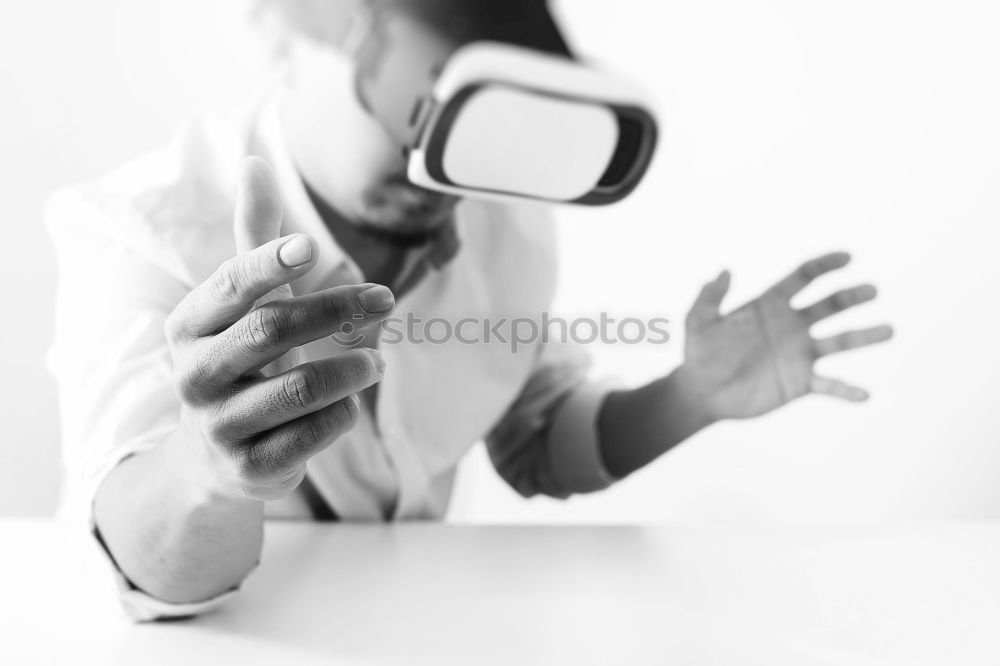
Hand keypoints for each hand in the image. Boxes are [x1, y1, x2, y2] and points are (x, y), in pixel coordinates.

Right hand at [163, 157, 394, 500]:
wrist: (216, 457)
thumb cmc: (243, 359)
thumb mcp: (246, 304)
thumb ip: (256, 239)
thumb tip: (255, 161)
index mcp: (189, 326)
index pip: (232, 286)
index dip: (269, 263)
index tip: (312, 247)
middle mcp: (194, 375)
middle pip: (273, 330)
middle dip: (337, 309)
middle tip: (385, 298)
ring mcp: (218, 426)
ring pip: (300, 388)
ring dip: (351, 369)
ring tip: (376, 360)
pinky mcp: (248, 468)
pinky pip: (312, 435)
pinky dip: (342, 414)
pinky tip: (350, 403)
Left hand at [682, 251, 892, 419]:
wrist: (702, 392)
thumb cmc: (698, 353)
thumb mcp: (698, 321)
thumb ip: (709, 297)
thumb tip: (724, 270)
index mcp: (771, 304)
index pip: (804, 278)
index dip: (825, 265)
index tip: (847, 258)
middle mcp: (792, 326)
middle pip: (829, 305)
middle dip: (851, 297)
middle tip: (872, 291)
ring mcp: (799, 354)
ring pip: (839, 341)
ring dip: (865, 336)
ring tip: (889, 330)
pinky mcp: (800, 383)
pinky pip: (830, 385)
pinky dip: (847, 390)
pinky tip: (864, 395)